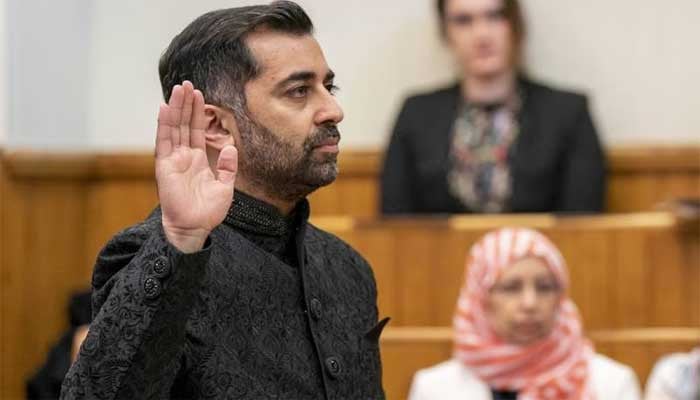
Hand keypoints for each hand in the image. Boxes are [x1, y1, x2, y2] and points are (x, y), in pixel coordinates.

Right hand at [155, 81, 237, 252]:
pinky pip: (164, 142)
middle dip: (185, 104)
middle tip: (187, 83)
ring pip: (173, 128)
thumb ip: (228, 167)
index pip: (195, 130)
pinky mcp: (164, 167)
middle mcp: (183, 157)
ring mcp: (173, 160)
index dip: (197, 113)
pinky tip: (165, 108)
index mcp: (197, 160)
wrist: (195, 228)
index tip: (199, 94)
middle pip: (183, 124)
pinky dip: (164, 125)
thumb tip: (232, 148)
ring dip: (175, 108)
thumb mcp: (225, 187)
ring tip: (178, 89)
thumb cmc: (208, 211)